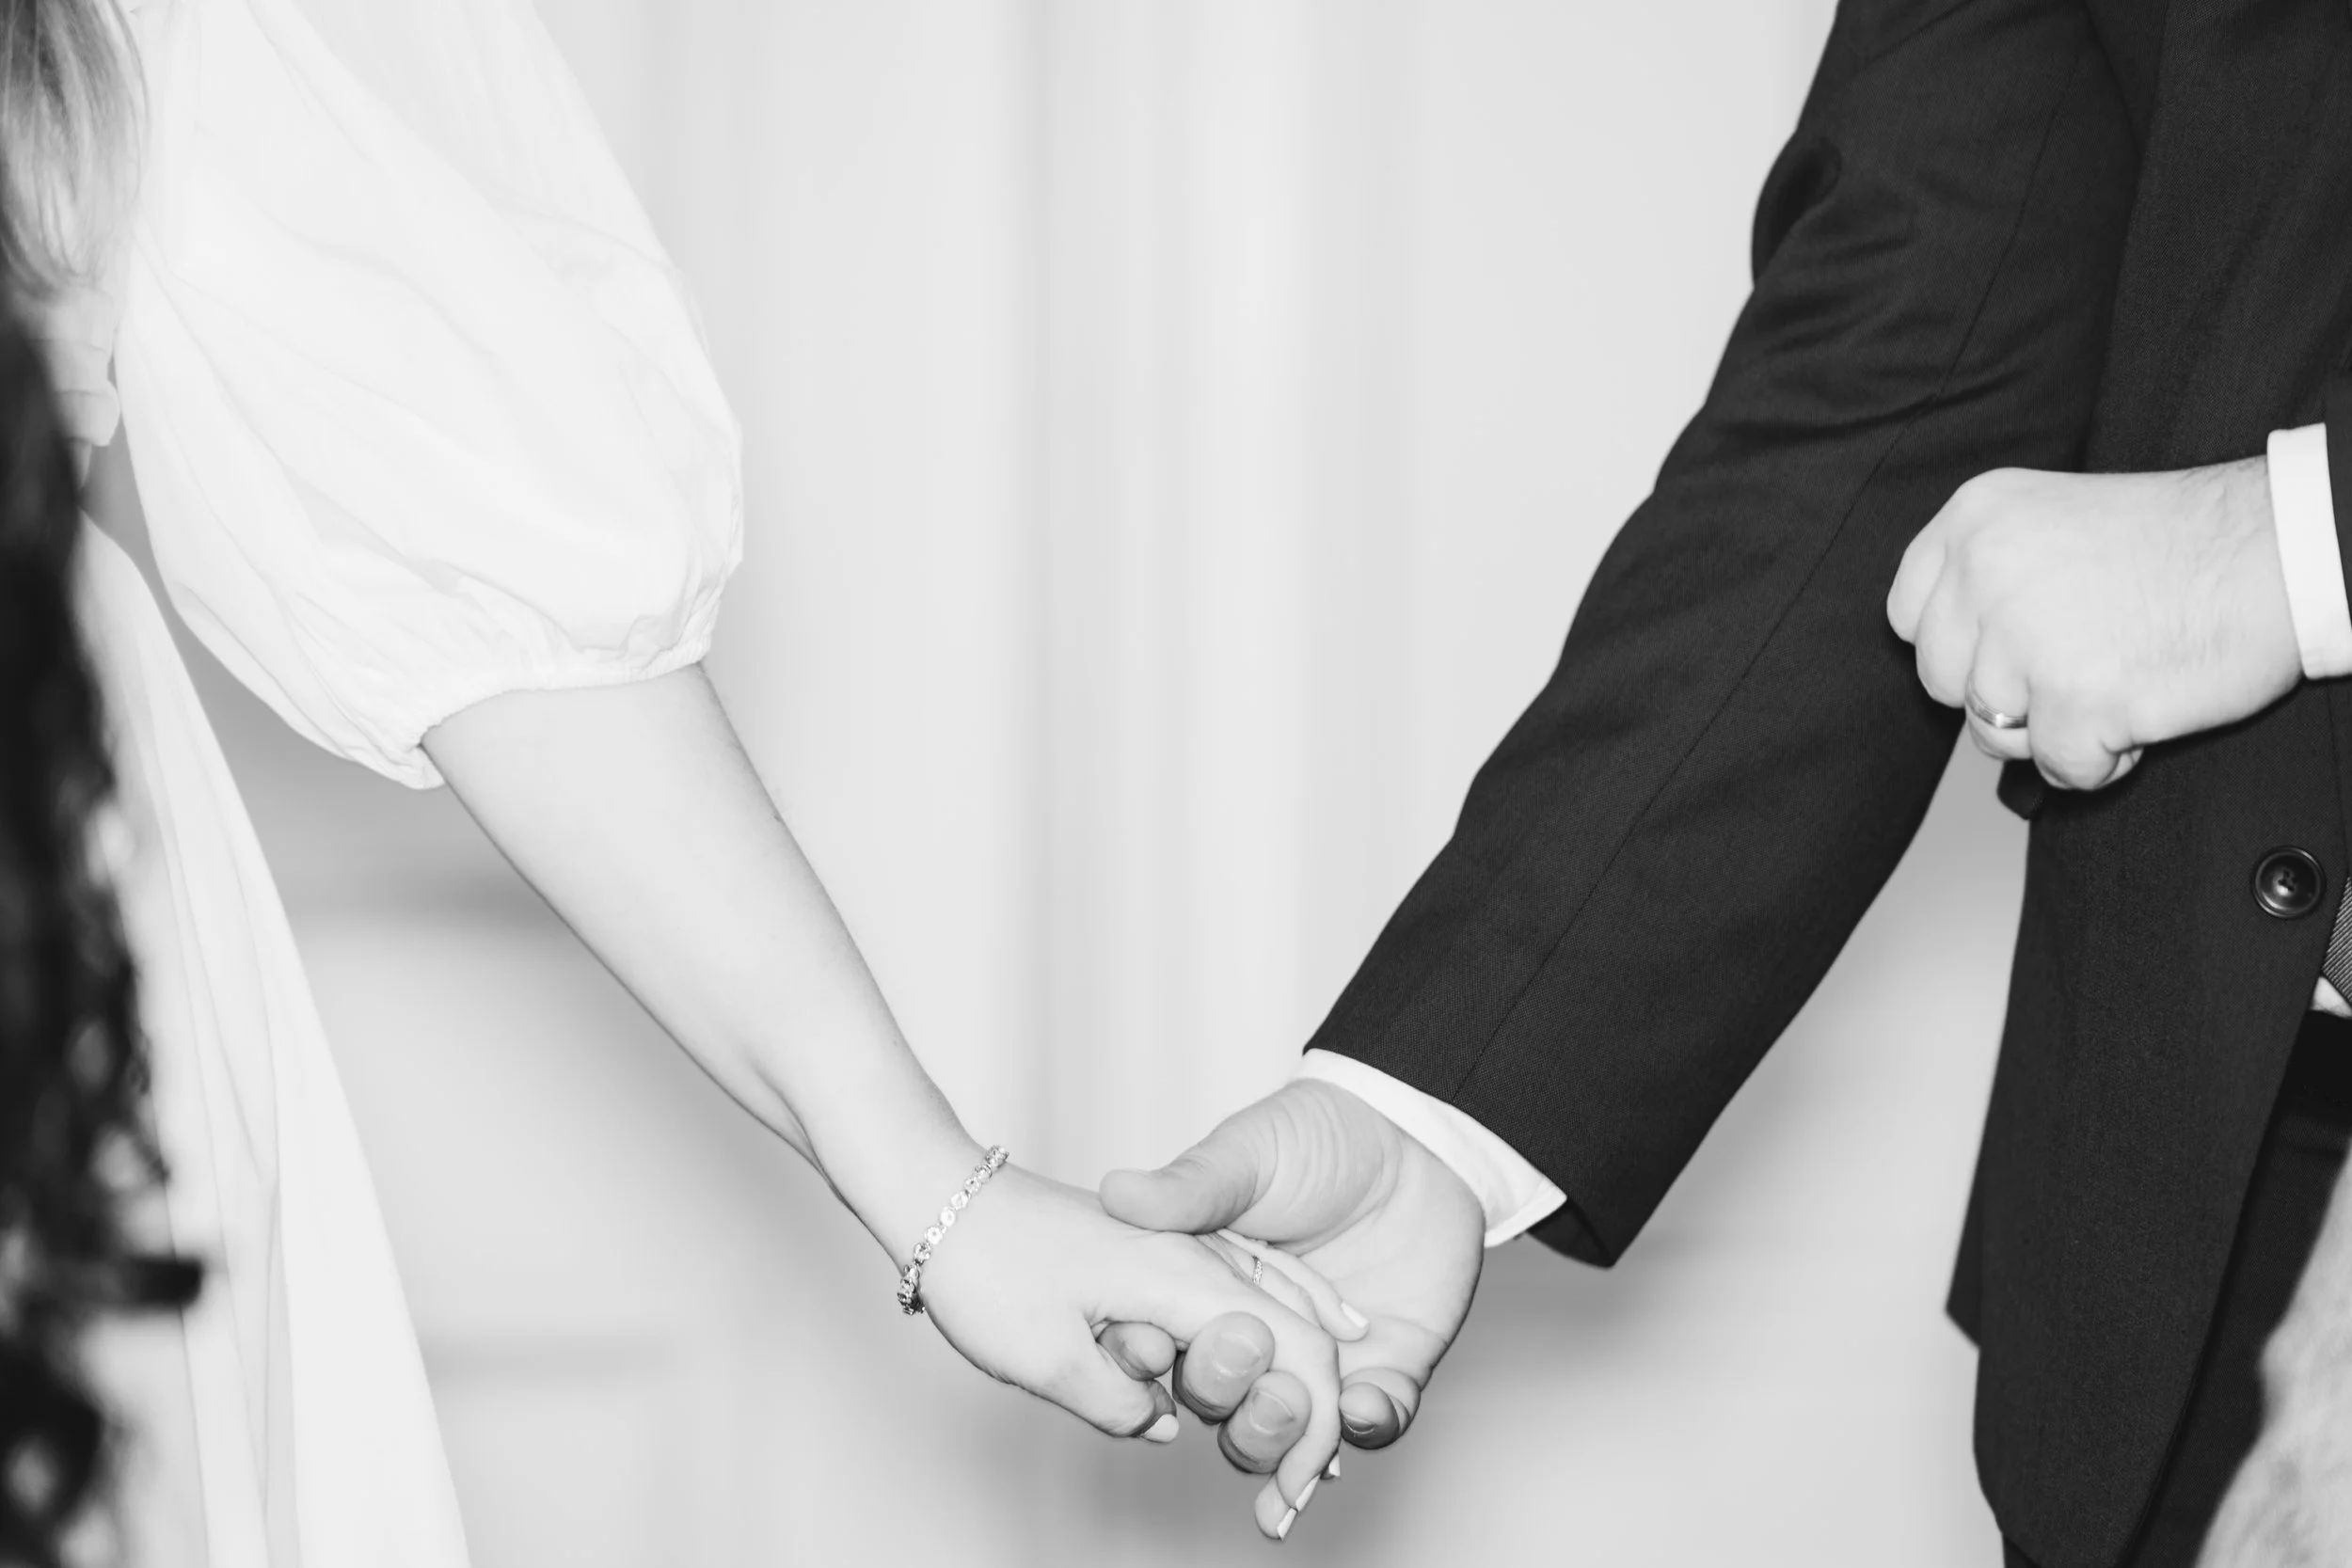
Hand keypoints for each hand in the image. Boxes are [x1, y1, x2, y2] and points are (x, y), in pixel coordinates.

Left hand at [913, 1164, 1343, 1509]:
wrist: (941, 1197)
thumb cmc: (987, 1265)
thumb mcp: (1047, 1361)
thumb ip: (1121, 1405)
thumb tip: (1163, 1426)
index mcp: (1186, 1277)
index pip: (1299, 1351)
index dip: (1315, 1427)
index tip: (1297, 1489)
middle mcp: (1197, 1257)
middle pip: (1295, 1337)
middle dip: (1303, 1416)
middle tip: (1283, 1497)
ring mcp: (1179, 1251)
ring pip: (1265, 1319)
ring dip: (1278, 1386)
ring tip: (1279, 1462)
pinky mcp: (1154, 1258)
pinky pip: (1227, 1305)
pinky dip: (1252, 1348)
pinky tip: (1252, 1383)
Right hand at [1098, 1081, 1485, 1535]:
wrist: (1409, 1138)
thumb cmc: (1315, 1138)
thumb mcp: (1245, 1156)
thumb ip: (1190, 1186)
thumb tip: (1117, 1191)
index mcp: (1204, 1296)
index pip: (1162, 1353)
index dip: (1149, 1363)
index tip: (1154, 1347)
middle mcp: (1254, 1342)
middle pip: (1218, 1407)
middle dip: (1223, 1400)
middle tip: (1244, 1356)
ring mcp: (1319, 1364)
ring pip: (1286, 1436)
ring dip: (1282, 1434)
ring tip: (1290, 1402)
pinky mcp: (1387, 1370)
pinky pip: (1375, 1423)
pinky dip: (1367, 1427)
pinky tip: (1361, 1407)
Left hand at [1886, 460, 2300, 789]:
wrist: (2280, 552)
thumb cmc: (2185, 543)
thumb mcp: (2053, 521)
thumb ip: (1988, 575)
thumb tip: (1951, 654)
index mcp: (1975, 520)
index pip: (1906, 615)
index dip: (1957, 646)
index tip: (2001, 647)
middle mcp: (1986, 573)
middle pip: (1942, 681)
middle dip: (2002, 693)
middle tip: (2075, 666)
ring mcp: (2026, 639)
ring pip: (1992, 732)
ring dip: (2052, 726)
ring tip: (2115, 678)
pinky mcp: (2076, 700)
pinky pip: (2058, 768)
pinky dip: (2100, 758)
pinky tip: (2138, 710)